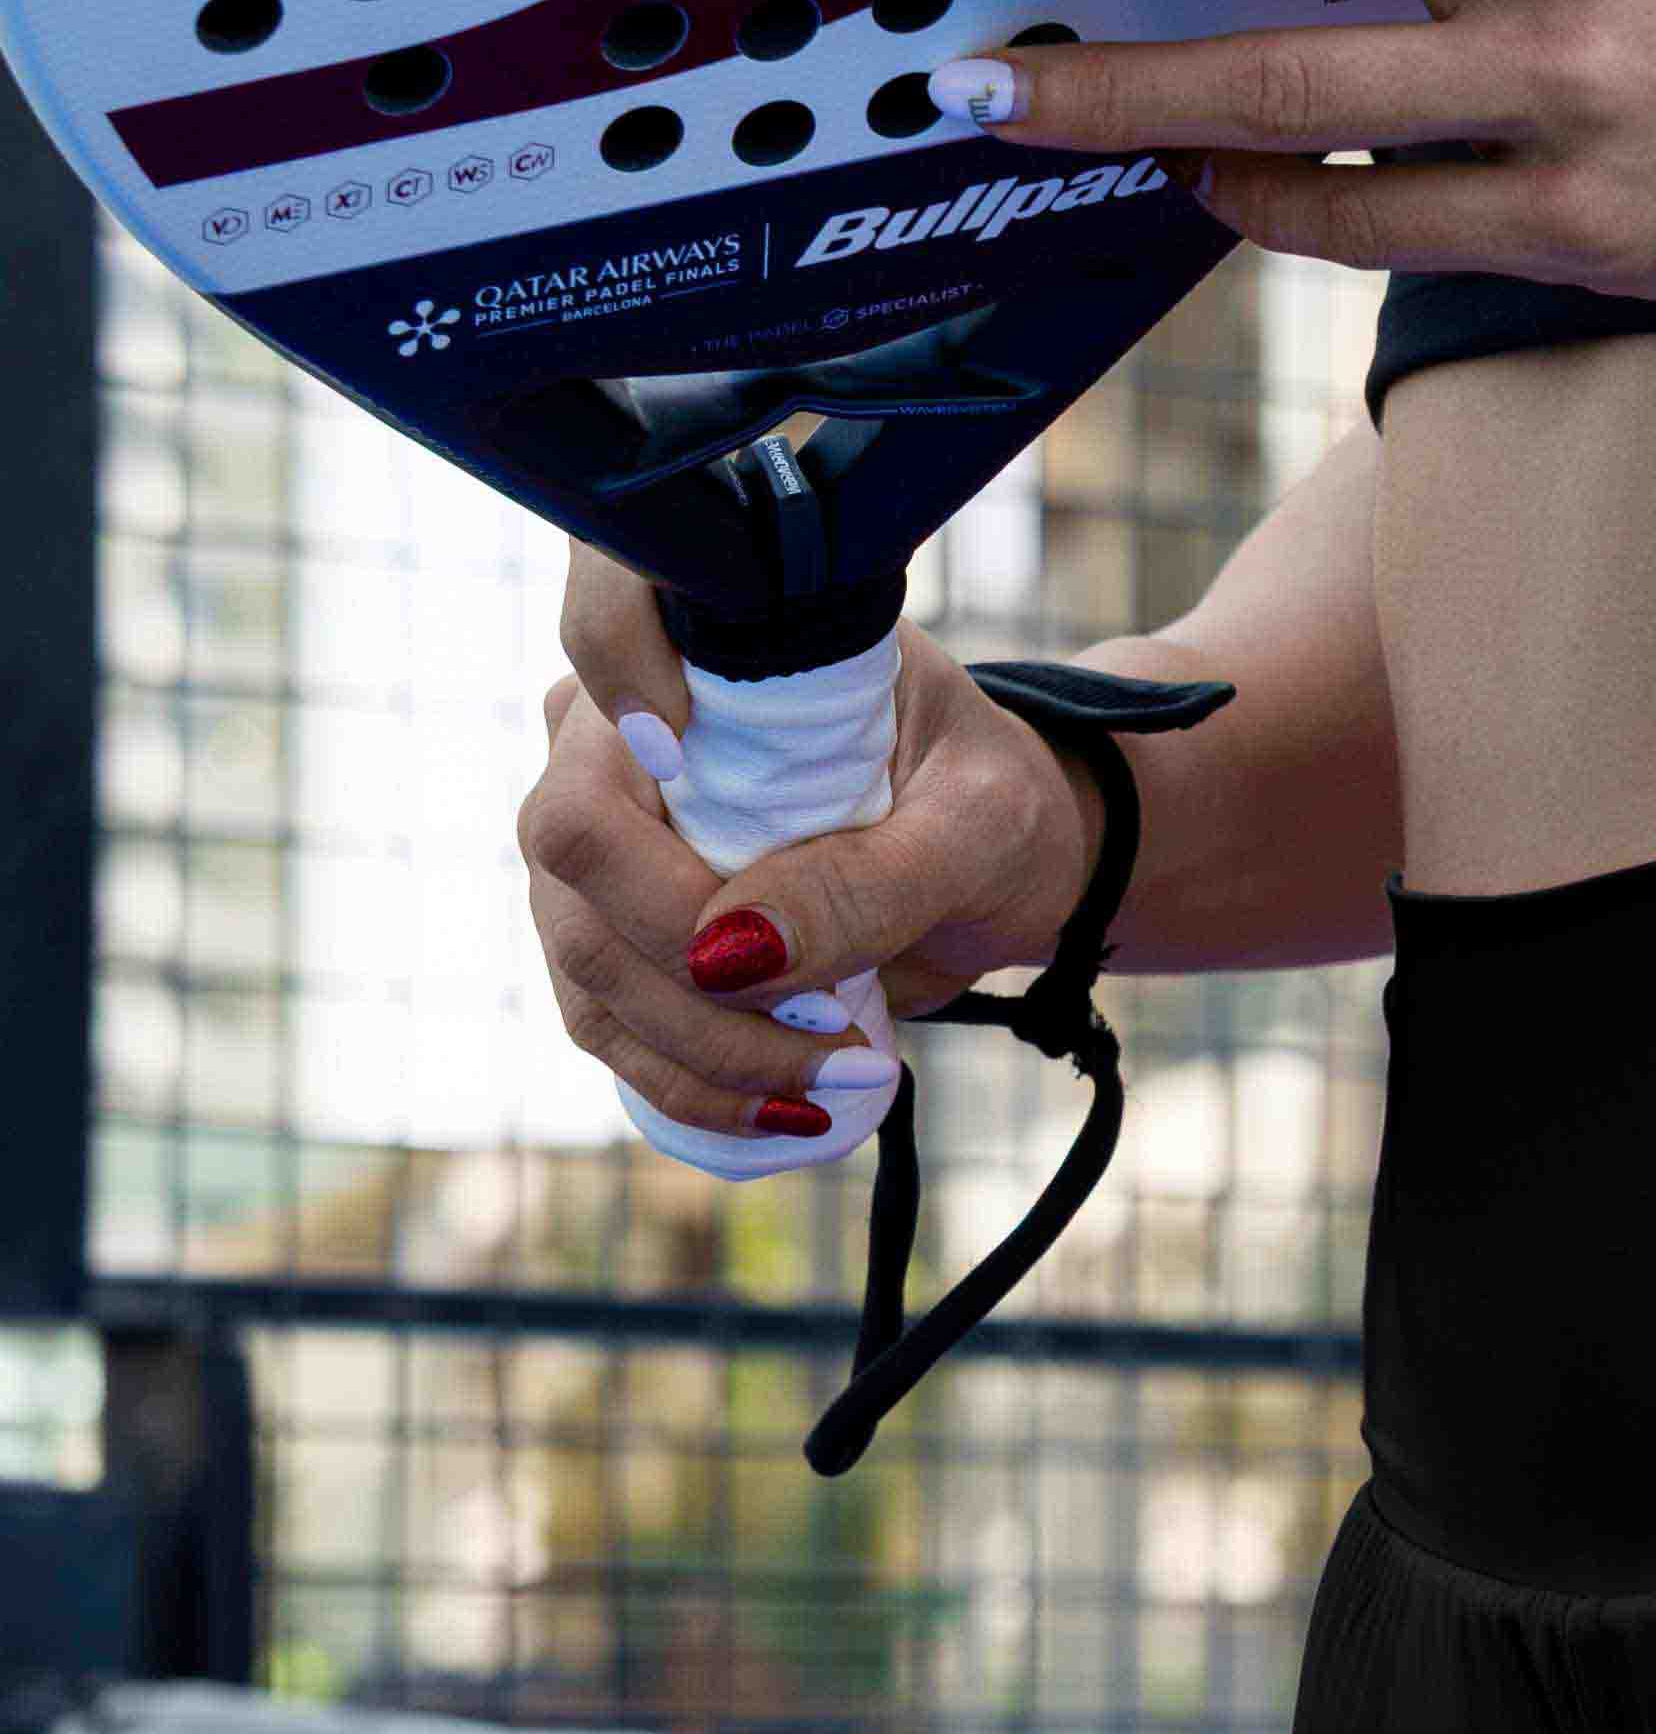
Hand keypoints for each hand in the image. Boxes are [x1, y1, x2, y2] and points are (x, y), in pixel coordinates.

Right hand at [522, 550, 1096, 1141]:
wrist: (1000, 868)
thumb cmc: (993, 805)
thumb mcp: (975, 828)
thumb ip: (869, 879)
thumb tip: (728, 953)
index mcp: (709, 642)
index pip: (604, 620)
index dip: (629, 689)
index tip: (712, 774)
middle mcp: (620, 730)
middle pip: (576, 846)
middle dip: (703, 971)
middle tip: (841, 1032)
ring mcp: (598, 840)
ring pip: (586, 960)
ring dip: (712, 1051)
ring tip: (847, 1078)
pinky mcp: (612, 940)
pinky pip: (609, 1027)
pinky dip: (699, 1087)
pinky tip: (795, 1113)